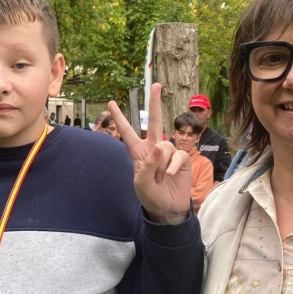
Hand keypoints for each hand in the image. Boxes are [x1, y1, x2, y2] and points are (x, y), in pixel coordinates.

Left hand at [109, 84, 190, 222]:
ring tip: (160, 179)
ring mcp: (168, 153)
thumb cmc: (150, 195)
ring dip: (162, 165)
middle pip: (154, 121)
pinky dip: (172, 166)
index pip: (126, 132)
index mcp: (138, 152)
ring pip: (166, 145)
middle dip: (154, 103)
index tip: (111, 102)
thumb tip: (160, 145)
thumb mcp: (141, 183)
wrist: (167, 208)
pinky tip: (169, 176)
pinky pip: (178, 155)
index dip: (119, 117)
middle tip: (156, 85)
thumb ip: (147, 165)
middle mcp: (153, 148)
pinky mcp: (181, 159)